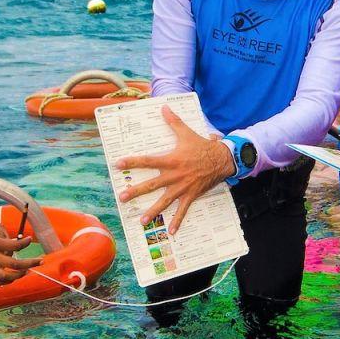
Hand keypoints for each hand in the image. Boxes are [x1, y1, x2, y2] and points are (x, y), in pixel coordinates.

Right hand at [0, 226, 40, 284]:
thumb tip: (11, 243)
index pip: (14, 245)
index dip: (25, 243)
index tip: (30, 240)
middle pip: (15, 264)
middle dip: (31, 263)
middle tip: (40, 260)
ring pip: (7, 277)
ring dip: (19, 275)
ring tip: (26, 270)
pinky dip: (7, 281)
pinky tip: (11, 276)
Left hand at [116, 106, 234, 233]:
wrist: (222, 159)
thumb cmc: (202, 146)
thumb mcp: (187, 133)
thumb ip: (173, 121)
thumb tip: (163, 106)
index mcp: (171, 160)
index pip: (147, 161)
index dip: (132, 162)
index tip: (118, 164)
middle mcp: (175, 175)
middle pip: (152, 185)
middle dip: (136, 191)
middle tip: (122, 197)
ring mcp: (183, 188)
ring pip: (165, 201)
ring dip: (153, 211)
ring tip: (141, 220)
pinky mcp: (191, 195)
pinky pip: (183, 210)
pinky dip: (177, 221)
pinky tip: (170, 232)